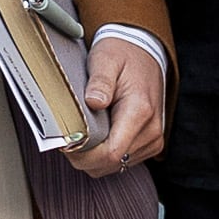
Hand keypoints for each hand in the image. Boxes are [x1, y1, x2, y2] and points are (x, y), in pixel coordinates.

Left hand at [65, 33, 167, 173]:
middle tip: (67, 138)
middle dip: (83, 157)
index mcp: (140, 111)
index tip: (65, 143)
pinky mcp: (150, 143)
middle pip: (110, 163)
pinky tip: (96, 136)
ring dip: (93, 157)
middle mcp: (151, 130)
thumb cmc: (122, 55)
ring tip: (81, 135)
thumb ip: (100, 82)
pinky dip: (104, 154)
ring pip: (114, 166)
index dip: (83, 155)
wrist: (144, 53)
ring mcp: (153, 139)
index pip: (110, 153)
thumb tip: (93, 102)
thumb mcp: (106, 59)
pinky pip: (121, 161)